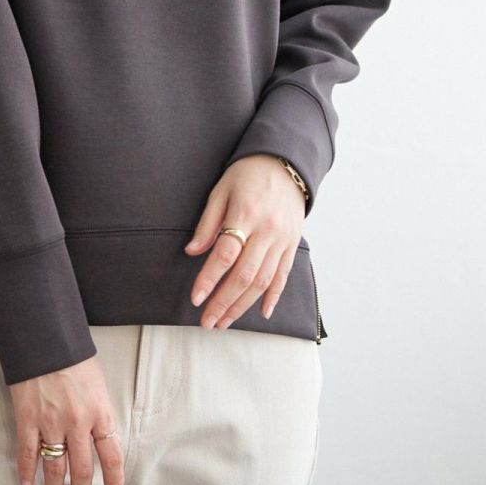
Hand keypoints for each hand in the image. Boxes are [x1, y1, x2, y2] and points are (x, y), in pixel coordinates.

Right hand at [10, 353, 124, 484]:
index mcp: (100, 412)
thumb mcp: (98, 384)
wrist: (46, 338)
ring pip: (55, 466)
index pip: (111, 455)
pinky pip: (28, 453)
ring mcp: (51, 423)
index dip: (114, 478)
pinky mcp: (28, 419)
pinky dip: (27, 471)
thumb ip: (99, 411)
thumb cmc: (74, 356)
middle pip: (82, 468)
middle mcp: (78, 423)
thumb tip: (100, 435)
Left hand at [184, 154, 305, 328]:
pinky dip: (273, 296)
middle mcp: (267, 230)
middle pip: (245, 275)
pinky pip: (284, 275)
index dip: (209, 279)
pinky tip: (262, 312)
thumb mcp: (221, 190)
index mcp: (246, 214)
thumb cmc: (247, 174)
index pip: (225, 254)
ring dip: (243, 305)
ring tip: (225, 322)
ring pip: (264, 281)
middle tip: (207, 322)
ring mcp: (283, 239)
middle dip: (224, 302)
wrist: (284, 162)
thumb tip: (192, 252)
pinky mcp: (293, 243)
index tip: (195, 299)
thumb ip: (207, 222)